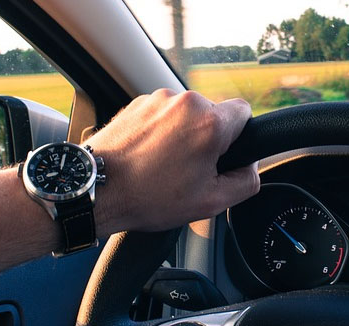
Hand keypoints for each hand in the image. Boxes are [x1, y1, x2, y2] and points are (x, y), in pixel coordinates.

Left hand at [83, 89, 259, 233]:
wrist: (97, 189)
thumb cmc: (149, 197)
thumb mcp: (211, 202)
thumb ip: (246, 182)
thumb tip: (251, 168)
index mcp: (210, 123)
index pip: (245, 112)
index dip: (239, 137)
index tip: (223, 156)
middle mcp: (186, 102)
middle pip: (213, 115)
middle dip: (207, 139)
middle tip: (190, 170)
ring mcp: (158, 99)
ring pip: (187, 115)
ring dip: (183, 136)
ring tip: (163, 166)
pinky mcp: (137, 103)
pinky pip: (163, 115)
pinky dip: (161, 132)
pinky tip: (148, 157)